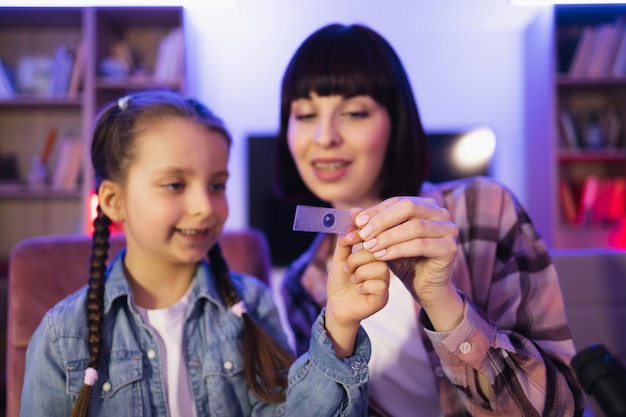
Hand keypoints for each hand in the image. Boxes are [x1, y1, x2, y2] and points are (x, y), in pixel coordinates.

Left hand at [324, 211, 389, 355]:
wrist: (336, 306)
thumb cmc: (340, 281)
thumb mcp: (340, 257)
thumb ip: (346, 239)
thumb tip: (352, 214)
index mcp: (374, 254)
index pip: (376, 238)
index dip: (362, 236)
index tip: (347, 241)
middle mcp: (383, 266)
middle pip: (379, 252)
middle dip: (357, 258)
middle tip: (347, 268)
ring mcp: (385, 282)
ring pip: (380, 268)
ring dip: (360, 272)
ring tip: (352, 279)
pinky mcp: (384, 297)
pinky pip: (379, 285)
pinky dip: (363, 286)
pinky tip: (358, 290)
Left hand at [344, 197, 462, 331]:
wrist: (424, 287)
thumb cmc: (405, 260)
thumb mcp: (385, 241)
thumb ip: (372, 226)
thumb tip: (352, 211)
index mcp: (425, 205)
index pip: (398, 201)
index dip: (377, 210)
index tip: (357, 222)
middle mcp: (440, 213)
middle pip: (408, 207)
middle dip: (382, 220)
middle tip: (363, 234)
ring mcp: (449, 229)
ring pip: (415, 227)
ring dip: (388, 236)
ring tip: (369, 247)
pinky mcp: (450, 248)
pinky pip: (421, 245)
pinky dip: (399, 249)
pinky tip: (382, 256)